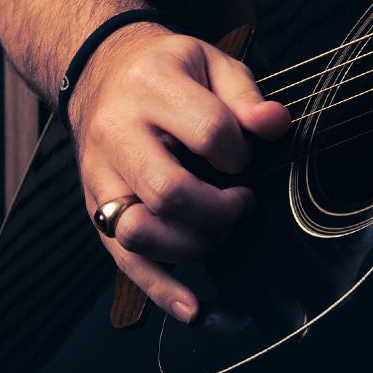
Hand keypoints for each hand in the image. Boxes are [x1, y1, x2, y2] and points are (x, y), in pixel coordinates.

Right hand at [69, 23, 290, 323]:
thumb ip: (245, 95)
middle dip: (218, 210)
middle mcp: (116, 134)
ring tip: (217, 232)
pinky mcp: (97, 211)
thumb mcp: (210, 63)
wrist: (101, 73)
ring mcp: (100, 178)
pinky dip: (160, 290)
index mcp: (150, 88)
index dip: (240, 154)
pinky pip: (124, 261)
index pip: (207, 132)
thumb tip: (275, 125)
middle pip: (168, 192)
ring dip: (192, 246)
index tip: (245, 157)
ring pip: (139, 233)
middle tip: (241, 203)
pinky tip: (194, 309)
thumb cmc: (167, 72)